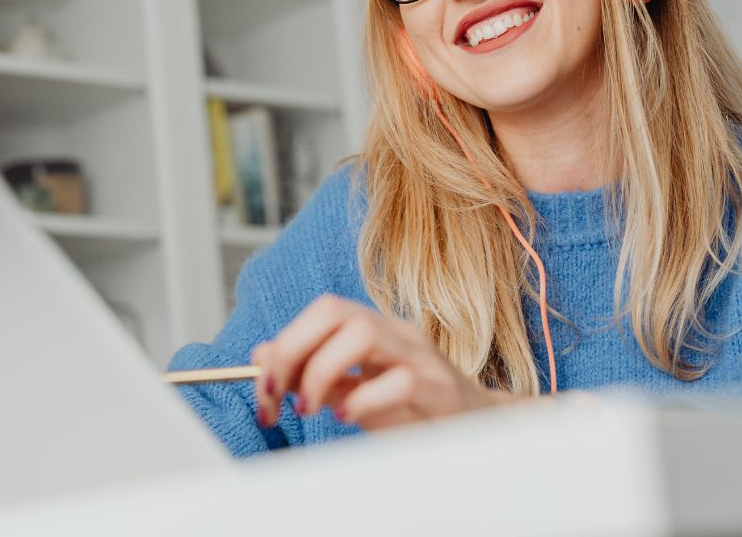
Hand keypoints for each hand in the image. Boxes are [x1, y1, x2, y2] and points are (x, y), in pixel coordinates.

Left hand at [250, 293, 514, 430]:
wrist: (480, 429)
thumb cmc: (414, 409)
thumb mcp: (355, 390)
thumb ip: (314, 373)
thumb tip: (262, 358)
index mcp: (374, 327)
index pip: (322, 311)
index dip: (284, 344)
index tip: (264, 388)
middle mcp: (396, 332)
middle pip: (335, 312)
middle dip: (293, 350)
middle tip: (279, 395)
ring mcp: (421, 357)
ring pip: (363, 334)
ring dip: (321, 371)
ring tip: (310, 407)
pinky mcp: (441, 390)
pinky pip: (399, 380)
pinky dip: (362, 399)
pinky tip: (347, 417)